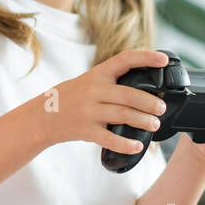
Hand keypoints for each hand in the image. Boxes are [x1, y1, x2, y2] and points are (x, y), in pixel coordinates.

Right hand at [40, 49, 170, 156]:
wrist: (41, 117)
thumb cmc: (70, 98)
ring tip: (154, 125)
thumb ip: (111, 81)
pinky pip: (109, 138)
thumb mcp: (88, 82)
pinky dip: (125, 144)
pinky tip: (137, 146)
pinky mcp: (85, 130)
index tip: (163, 61)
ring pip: (123, 114)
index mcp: (97, 74)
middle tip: (162, 108)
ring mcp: (89, 111)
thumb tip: (147, 86)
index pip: (124, 59)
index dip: (146, 57)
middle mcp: (93, 91)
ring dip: (143, 121)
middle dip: (150, 102)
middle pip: (129, 94)